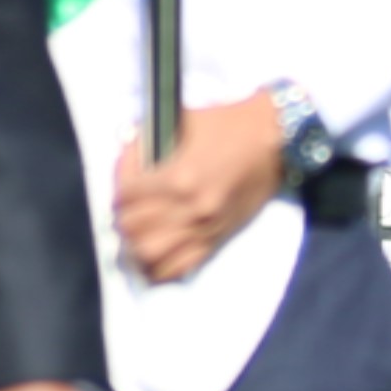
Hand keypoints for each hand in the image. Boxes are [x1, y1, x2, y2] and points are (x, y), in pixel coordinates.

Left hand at [111, 95, 288, 283]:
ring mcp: (205, 227)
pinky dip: (161, 267)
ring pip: (150, 254)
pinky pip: (181, 267)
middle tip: (126, 211)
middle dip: (122, 219)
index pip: (125, 197)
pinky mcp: (218, 238)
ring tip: (136, 235)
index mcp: (177, 178)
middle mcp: (190, 208)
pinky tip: (154, 256)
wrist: (273, 139)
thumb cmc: (227, 125)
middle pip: (132, 229)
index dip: (117, 190)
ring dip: (136, 246)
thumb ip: (145, 145)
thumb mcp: (180, 123)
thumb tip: (123, 164)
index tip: (123, 185)